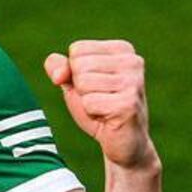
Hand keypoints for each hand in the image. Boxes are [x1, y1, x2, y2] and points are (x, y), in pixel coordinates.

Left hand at [45, 40, 155, 168]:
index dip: (76, 72)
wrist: (123, 142)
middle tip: (100, 100)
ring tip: (104, 108)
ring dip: (87, 101)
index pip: (77, 49)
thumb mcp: (74, 82)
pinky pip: (89, 102)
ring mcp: (134, 82)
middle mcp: (132, 61)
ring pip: (83, 83)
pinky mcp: (129, 103)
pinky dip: (92, 113)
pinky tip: (108, 118)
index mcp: (122, 49)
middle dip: (81, 88)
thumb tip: (58, 75)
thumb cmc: (98, 107)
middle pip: (79, 65)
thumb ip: (59, 68)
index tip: (96, 86)